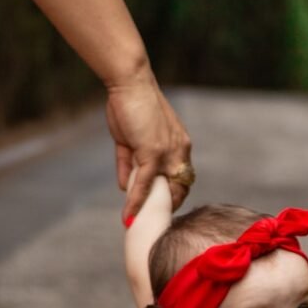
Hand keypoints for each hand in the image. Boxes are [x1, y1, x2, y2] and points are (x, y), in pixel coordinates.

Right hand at [105, 68, 192, 220]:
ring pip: (162, 190)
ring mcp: (168, 153)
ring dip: (150, 209)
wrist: (130, 82)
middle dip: (167, 207)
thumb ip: (129, 164)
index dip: (173, 195)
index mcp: (179, 146)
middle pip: (179, 189)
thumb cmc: (129, 106)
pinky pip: (145, 184)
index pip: (182, 178)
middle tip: (153, 222)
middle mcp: (180, 151)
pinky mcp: (153, 153)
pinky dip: (135, 201)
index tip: (163, 208)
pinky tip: (128, 216)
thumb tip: (125, 186)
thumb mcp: (129, 140)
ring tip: (140, 225)